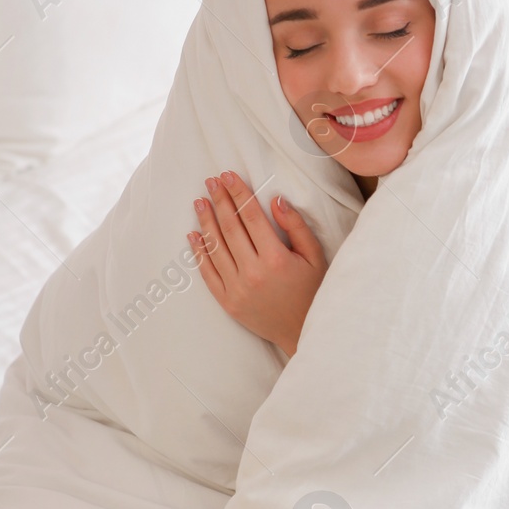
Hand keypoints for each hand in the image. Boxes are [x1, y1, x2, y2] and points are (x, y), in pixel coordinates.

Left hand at [188, 171, 325, 356]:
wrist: (301, 332)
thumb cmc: (312, 291)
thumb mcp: (315, 257)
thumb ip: (296, 227)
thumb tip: (276, 200)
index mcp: (276, 258)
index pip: (251, 216)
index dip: (238, 193)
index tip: (228, 176)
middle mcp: (253, 272)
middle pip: (230, 228)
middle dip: (219, 201)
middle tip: (210, 182)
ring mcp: (237, 288)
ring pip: (216, 248)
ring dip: (205, 222)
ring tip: (199, 201)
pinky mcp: (228, 302)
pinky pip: (208, 273)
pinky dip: (199, 253)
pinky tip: (194, 235)